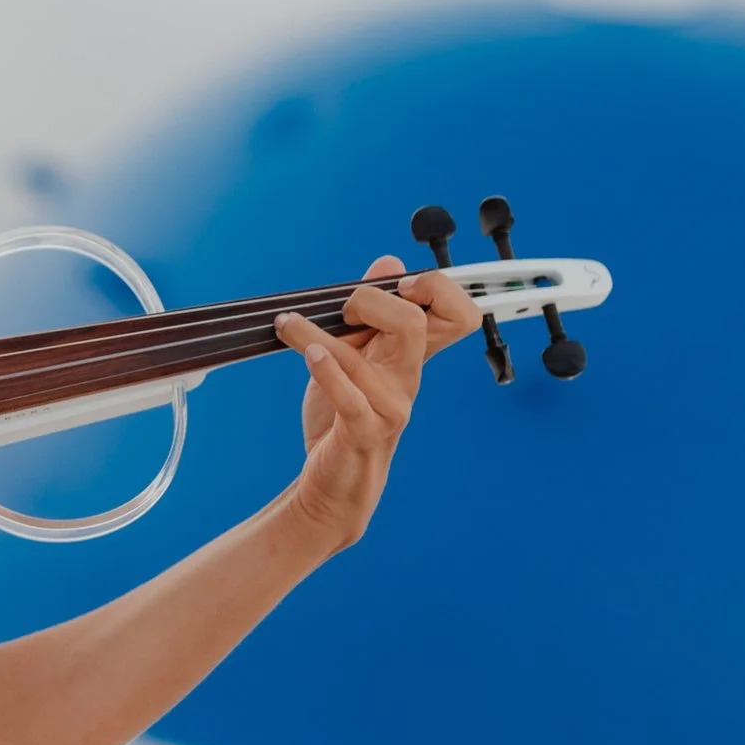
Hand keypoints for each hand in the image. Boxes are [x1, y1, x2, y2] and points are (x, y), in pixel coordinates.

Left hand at [277, 253, 479, 553]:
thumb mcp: (355, 355)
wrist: (334, 482)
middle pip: (421, 323)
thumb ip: (370, 313)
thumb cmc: (344, 417)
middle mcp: (407, 377)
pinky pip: (351, 397)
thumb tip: (389, 262)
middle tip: (346, 307)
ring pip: (370, 357)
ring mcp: (390, 406)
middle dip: (377, 300)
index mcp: (410, 355)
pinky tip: (306, 355)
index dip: (437, 288)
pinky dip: (327, 371)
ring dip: (319, 334)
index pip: (457, 314)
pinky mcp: (365, 432)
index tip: (399, 281)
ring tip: (288, 326)